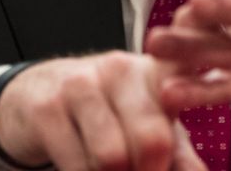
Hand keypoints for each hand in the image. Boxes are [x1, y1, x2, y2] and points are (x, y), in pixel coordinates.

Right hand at [0, 51, 206, 170]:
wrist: (39, 92)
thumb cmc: (105, 110)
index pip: (186, 75)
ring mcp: (81, 85)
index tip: (176, 133)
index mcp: (155, 70)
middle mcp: (121, 69)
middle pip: (152, 140)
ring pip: (111, 158)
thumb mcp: (148, 124)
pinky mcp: (47, 108)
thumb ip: (180, 154)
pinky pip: (77, 165)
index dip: (191, 98)